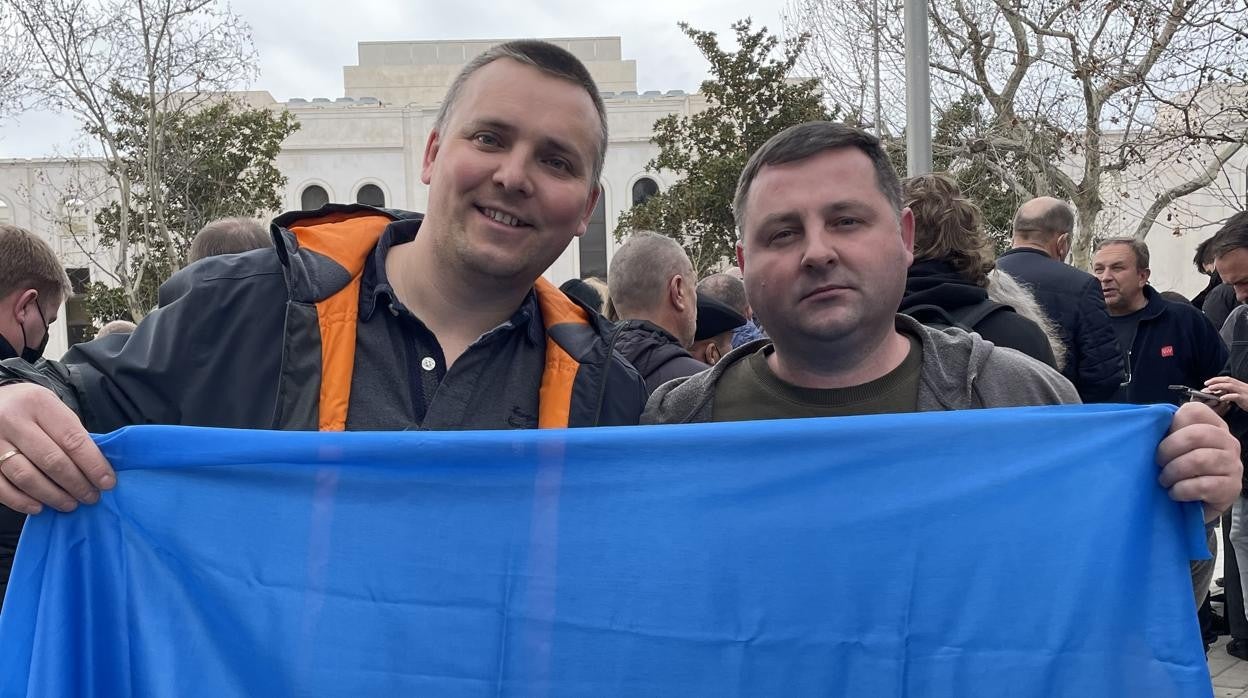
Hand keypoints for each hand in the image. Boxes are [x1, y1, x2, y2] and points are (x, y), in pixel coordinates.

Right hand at [0, 383, 114, 513]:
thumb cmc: (30, 408)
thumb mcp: (52, 408)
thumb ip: (71, 433)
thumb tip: (96, 469)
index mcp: (38, 403)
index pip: (72, 439)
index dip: (93, 465)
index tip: (107, 482)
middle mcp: (13, 420)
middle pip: (51, 460)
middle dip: (76, 484)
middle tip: (91, 497)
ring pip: (26, 476)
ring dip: (52, 495)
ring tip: (70, 504)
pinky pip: (1, 487)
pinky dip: (21, 501)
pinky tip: (39, 507)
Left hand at [1157, 401, 1242, 522]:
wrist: (1193, 505)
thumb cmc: (1179, 470)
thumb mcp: (1172, 447)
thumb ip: (1165, 430)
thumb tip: (1147, 423)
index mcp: (1213, 426)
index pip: (1195, 411)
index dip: (1171, 425)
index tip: (1159, 440)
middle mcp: (1228, 441)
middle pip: (1195, 435)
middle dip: (1168, 450)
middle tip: (1158, 463)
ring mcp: (1233, 464)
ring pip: (1199, 460)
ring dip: (1173, 472)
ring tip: (1164, 480)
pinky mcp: (1232, 487)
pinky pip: (1202, 485)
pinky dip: (1181, 490)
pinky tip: (1175, 492)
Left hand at [1206, 376, 1247, 410]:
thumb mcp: (1240, 395)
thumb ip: (1231, 392)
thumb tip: (1219, 392)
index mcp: (1240, 385)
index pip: (1227, 379)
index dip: (1217, 379)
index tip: (1208, 382)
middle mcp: (1241, 386)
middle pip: (1227, 380)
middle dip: (1215, 381)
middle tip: (1206, 384)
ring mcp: (1243, 392)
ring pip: (1230, 386)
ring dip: (1219, 386)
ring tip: (1210, 389)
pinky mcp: (1244, 399)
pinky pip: (1235, 396)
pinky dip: (1227, 396)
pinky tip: (1221, 398)